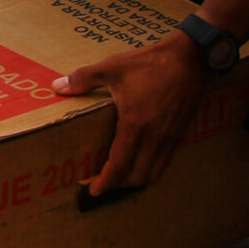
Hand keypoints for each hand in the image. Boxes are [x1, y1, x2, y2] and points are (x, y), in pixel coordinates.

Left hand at [55, 38, 209, 196]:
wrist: (190, 58)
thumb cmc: (150, 63)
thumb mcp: (112, 67)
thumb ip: (83, 78)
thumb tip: (58, 86)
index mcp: (134, 125)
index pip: (119, 166)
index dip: (105, 182)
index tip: (93, 189)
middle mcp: (154, 137)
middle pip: (137, 177)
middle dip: (119, 185)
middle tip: (104, 183)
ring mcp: (170, 137)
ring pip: (155, 173)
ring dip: (137, 179)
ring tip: (122, 176)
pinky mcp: (181, 132)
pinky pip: (166, 160)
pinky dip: (153, 168)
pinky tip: (143, 160)